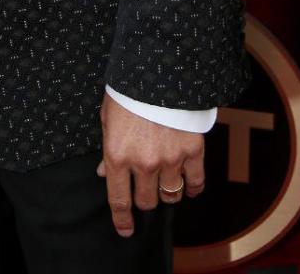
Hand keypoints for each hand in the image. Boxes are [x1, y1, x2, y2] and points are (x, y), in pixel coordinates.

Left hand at [97, 92, 204, 236]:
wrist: (157, 69)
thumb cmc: (127, 92)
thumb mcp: (107, 118)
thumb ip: (106, 148)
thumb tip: (102, 171)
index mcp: (117, 154)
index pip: (118, 199)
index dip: (121, 220)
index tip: (125, 230)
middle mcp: (143, 163)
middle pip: (146, 201)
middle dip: (143, 200)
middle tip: (143, 191)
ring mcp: (170, 159)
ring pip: (170, 196)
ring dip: (166, 193)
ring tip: (164, 184)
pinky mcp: (192, 151)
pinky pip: (196, 182)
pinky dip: (193, 188)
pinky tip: (189, 186)